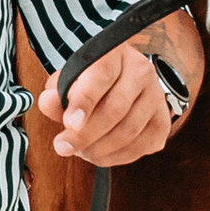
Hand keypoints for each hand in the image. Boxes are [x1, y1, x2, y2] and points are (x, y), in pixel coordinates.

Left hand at [39, 44, 173, 165]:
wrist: (117, 78)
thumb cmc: (88, 80)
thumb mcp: (68, 79)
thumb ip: (57, 92)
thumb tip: (47, 103)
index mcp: (115, 53)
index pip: (101, 76)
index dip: (84, 102)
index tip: (69, 125)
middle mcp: (142, 71)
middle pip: (116, 110)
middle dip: (85, 136)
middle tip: (63, 147)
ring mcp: (156, 96)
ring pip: (129, 132)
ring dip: (100, 149)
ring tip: (80, 150)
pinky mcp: (162, 120)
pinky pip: (143, 146)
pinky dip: (119, 157)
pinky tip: (102, 154)